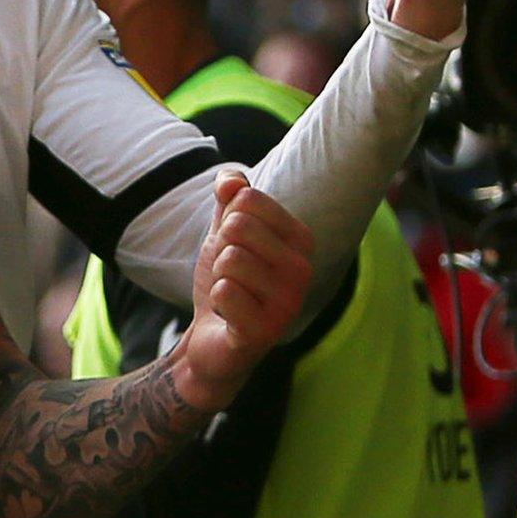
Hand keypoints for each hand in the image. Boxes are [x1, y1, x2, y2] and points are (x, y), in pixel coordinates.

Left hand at [170, 174, 313, 411]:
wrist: (213, 338)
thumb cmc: (227, 281)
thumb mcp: (224, 234)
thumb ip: (229, 201)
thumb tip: (231, 179)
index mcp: (300, 240)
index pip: (249, 197)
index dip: (227, 220)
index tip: (235, 247)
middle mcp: (303, 269)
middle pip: (239, 225)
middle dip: (220, 249)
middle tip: (230, 274)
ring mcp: (288, 302)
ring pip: (230, 259)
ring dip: (219, 277)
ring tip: (231, 293)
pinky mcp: (266, 331)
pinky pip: (225, 292)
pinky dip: (216, 300)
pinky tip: (229, 315)